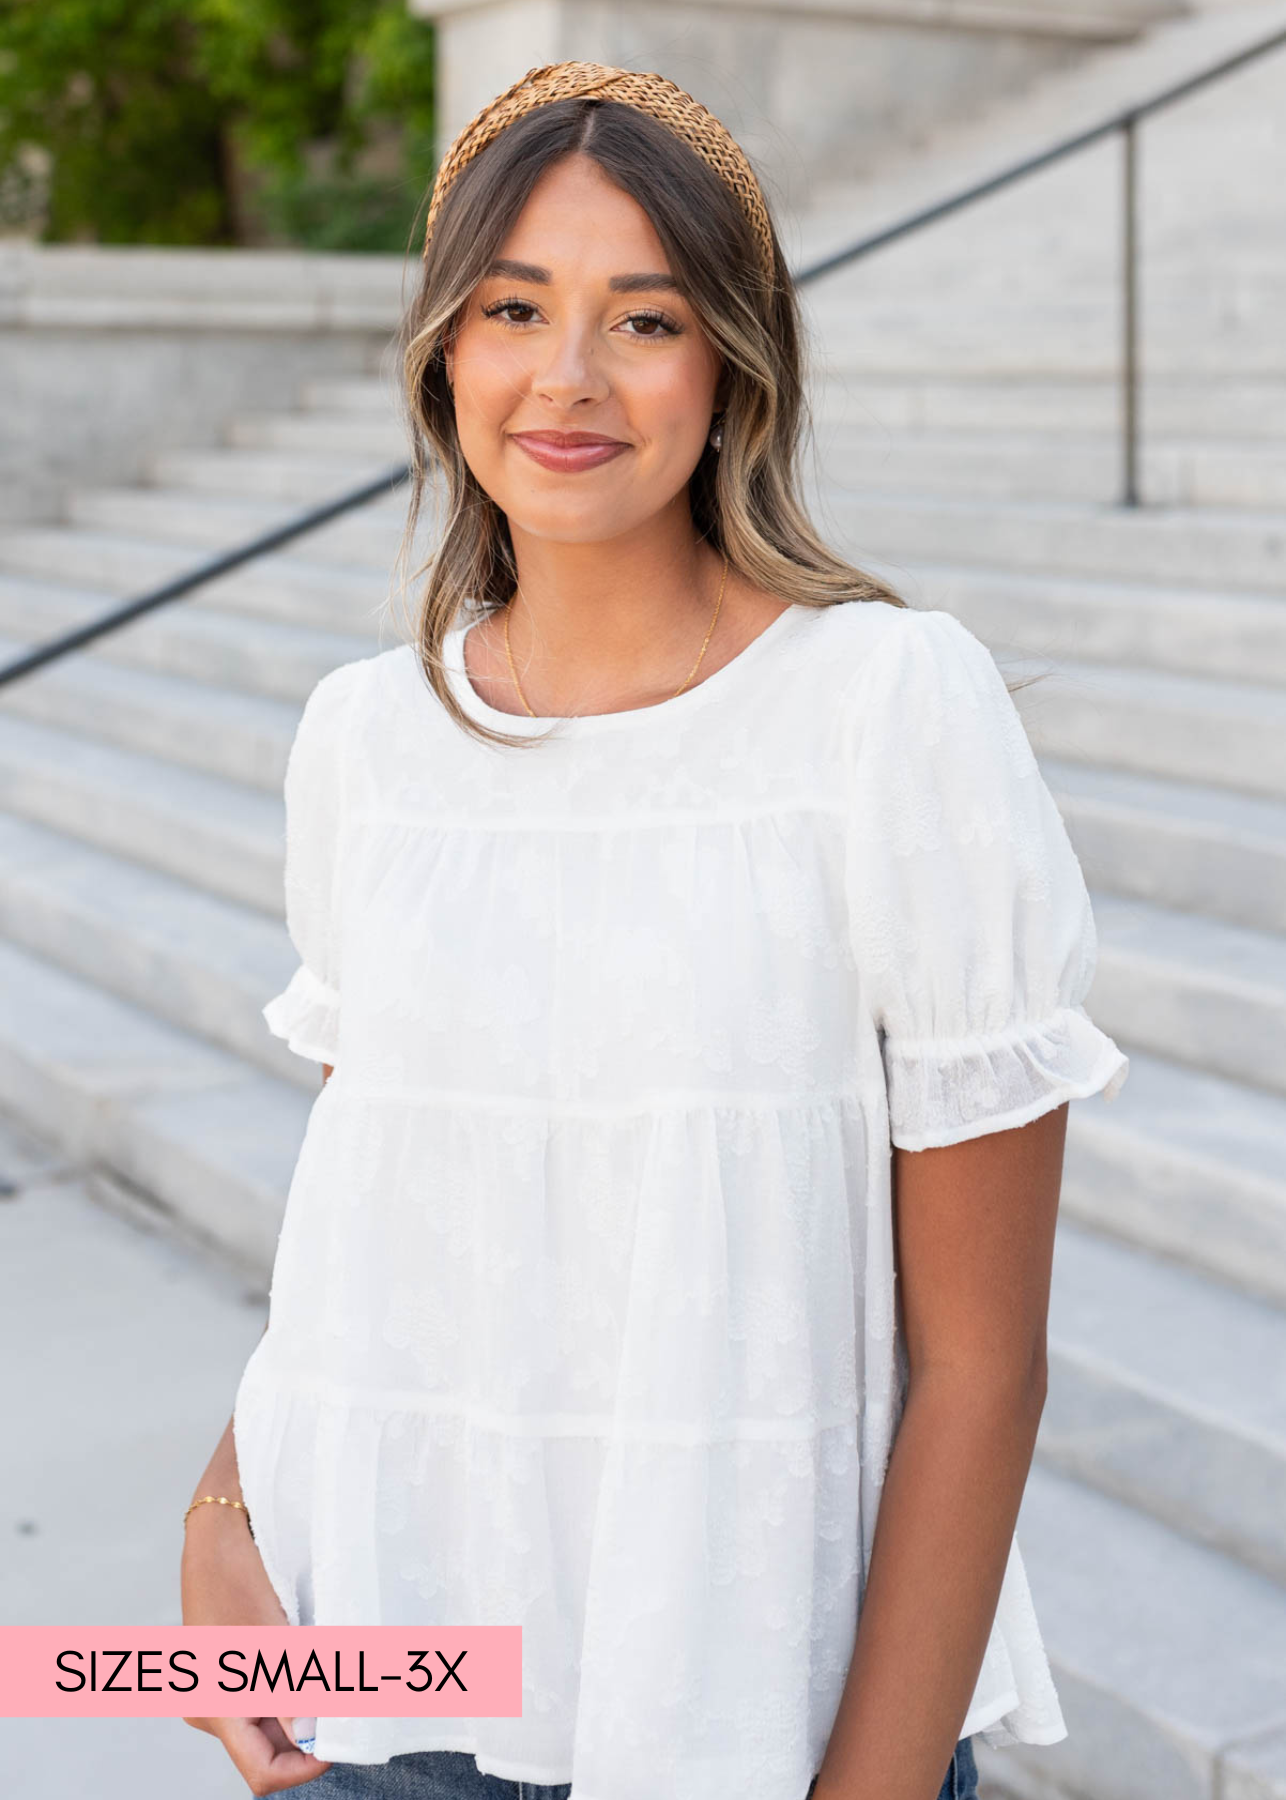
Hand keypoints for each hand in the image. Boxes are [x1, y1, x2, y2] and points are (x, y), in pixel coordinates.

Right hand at [180, 1509, 333, 1792]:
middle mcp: (212, 1707)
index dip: (304, 1768)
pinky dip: (293, 1685)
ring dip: (303, 1708)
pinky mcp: (229, 1665)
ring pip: (270, 1719)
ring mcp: (219, 1687)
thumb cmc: (238, 1579)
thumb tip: (317, 1739)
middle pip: (267, 1747)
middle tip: (346, 1707)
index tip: (340, 1744)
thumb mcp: (274, 1641)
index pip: (262, 1772)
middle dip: (307, 1735)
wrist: (219, 1532)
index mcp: (216, 1709)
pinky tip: (311, 1657)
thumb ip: (296, 1696)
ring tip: (331, 1675)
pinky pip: (264, 1692)